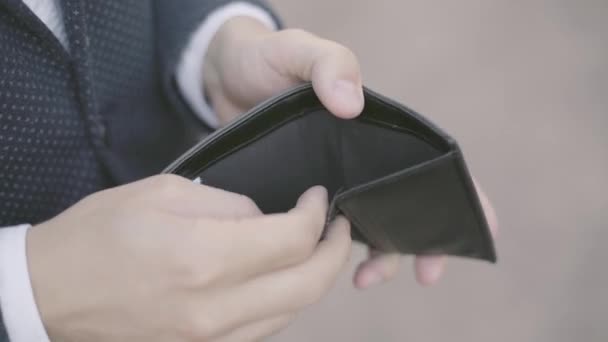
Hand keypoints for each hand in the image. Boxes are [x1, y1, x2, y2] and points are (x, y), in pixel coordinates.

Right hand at [27, 175, 350, 340]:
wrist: (49, 294)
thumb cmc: (97, 235)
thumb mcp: (162, 192)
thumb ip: (228, 203)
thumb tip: (266, 217)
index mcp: (202, 257)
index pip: (292, 239)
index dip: (317, 215)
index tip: (318, 198)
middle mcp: (214, 308)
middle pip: (308, 284)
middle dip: (334, 251)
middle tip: (337, 226)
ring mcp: (210, 339)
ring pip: (292, 312)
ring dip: (313, 278)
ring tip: (314, 249)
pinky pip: (265, 331)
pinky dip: (284, 302)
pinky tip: (281, 279)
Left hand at [203, 17, 498, 288]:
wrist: (220, 79)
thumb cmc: (266, 60)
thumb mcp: (297, 51)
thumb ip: (328, 64)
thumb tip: (352, 106)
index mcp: (376, 127)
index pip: (430, 163)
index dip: (462, 198)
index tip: (477, 235)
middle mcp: (361, 159)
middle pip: (408, 205)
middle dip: (426, 244)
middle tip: (427, 275)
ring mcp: (334, 181)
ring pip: (373, 227)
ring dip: (383, 258)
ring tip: (363, 280)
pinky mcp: (303, 197)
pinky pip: (328, 233)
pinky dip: (335, 255)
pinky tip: (324, 268)